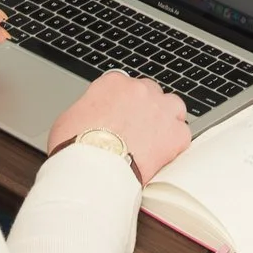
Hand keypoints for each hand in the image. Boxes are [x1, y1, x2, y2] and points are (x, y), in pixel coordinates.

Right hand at [46, 70, 192, 181]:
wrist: (92, 169)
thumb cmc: (75, 147)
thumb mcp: (69, 117)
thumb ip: (88, 109)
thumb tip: (90, 116)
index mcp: (113, 83)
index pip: (126, 86)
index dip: (124, 103)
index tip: (122, 116)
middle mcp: (140, 90)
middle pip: (150, 94)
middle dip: (146, 110)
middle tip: (136, 130)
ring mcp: (160, 109)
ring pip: (173, 107)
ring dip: (166, 120)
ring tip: (153, 140)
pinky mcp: (175, 133)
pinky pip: (183, 134)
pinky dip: (175, 144)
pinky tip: (162, 155)